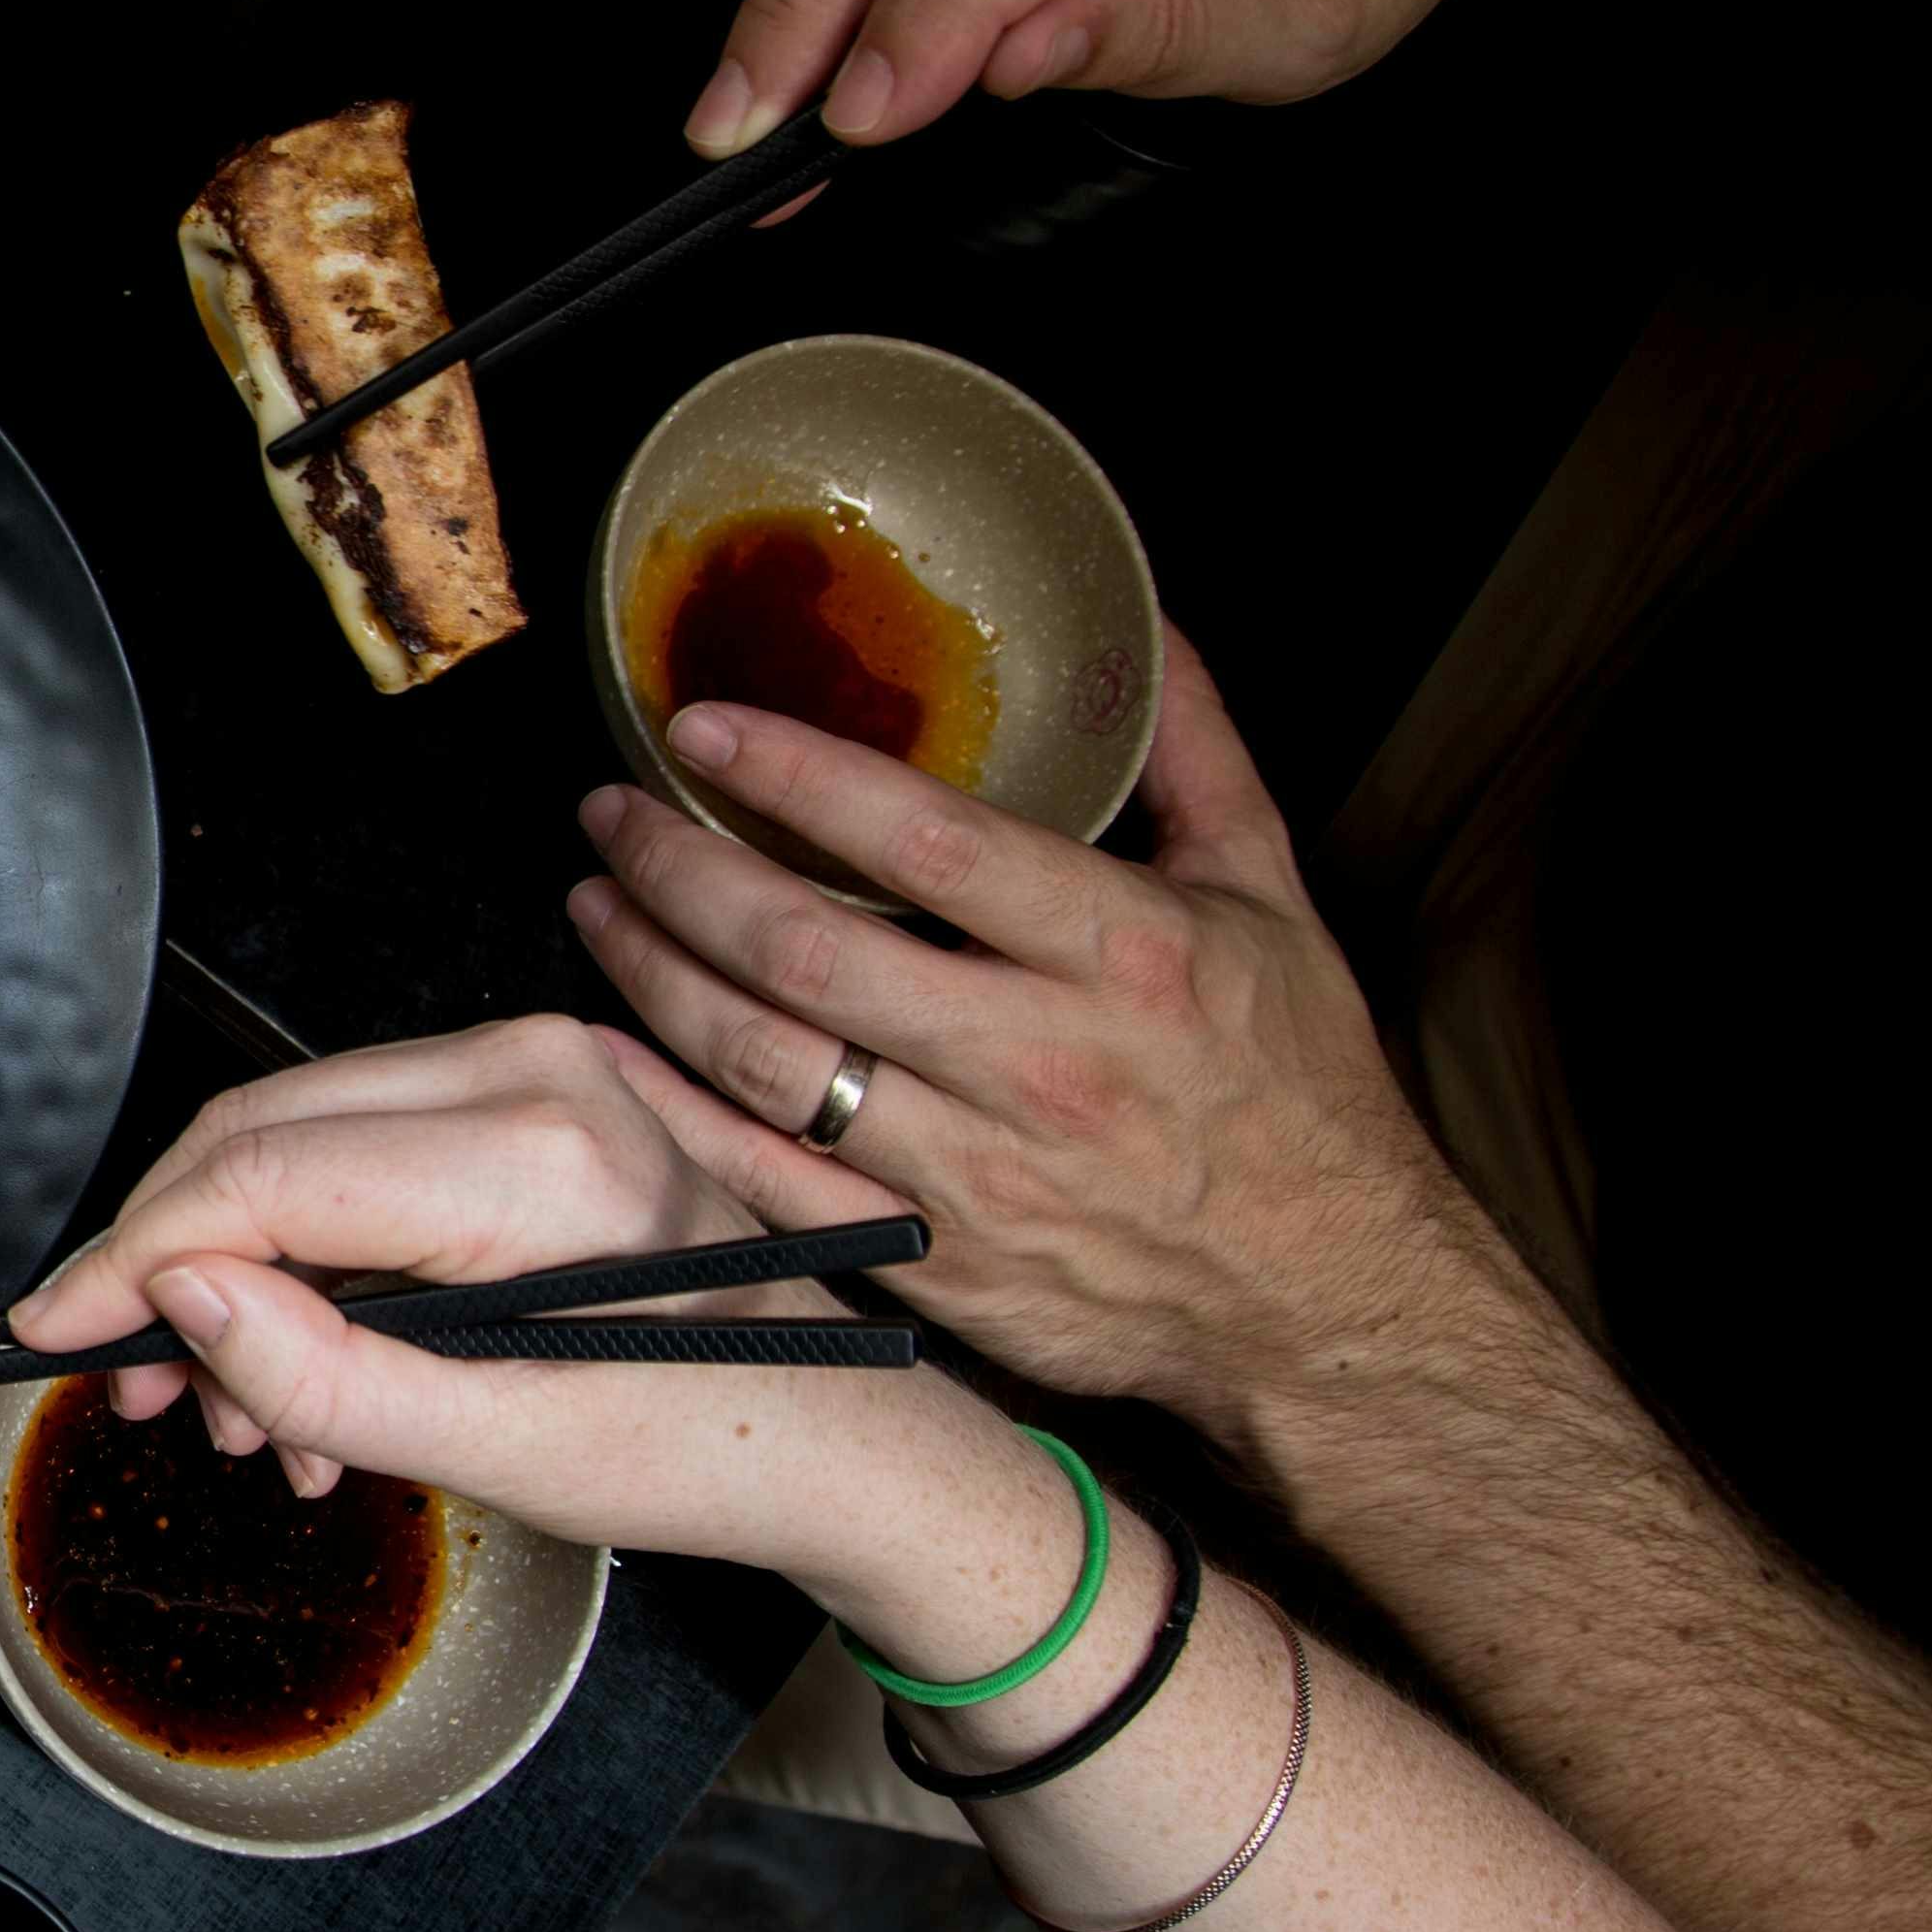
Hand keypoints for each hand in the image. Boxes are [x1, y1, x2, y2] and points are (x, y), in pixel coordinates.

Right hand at [3, 1016, 1048, 1598]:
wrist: (842, 1430)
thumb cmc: (708, 1446)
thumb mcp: (504, 1454)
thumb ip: (326, 1377)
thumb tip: (176, 1299)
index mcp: (540, 1159)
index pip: (262, 1178)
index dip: (133, 1259)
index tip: (55, 1336)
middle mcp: (533, 1070)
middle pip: (256, 1134)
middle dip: (171, 1268)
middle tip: (143, 1395)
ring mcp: (531, 1060)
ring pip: (289, 1135)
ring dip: (234, 1269)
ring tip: (250, 1419)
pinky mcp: (525, 1080)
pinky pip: (351, 1139)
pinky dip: (301, 1247)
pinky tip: (314, 1364)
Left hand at [564, 629, 1510, 1439]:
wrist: (1333, 1307)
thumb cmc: (1298, 1094)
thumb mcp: (1272, 902)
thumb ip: (1195, 754)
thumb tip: (1144, 624)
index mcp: (1122, 951)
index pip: (921, 840)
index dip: (792, 776)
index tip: (697, 727)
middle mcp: (1040, 1059)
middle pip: (805, 949)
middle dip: (677, 869)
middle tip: (610, 814)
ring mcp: (977, 1173)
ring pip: (765, 1062)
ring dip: (654, 974)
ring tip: (599, 903)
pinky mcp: (935, 1263)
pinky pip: (768, 1182)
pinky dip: (674, 1112)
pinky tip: (614, 1048)